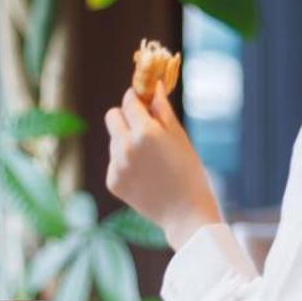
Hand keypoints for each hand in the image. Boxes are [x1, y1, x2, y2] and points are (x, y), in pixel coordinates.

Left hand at [104, 87, 221, 247]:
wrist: (185, 213)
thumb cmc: (189, 172)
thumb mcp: (179, 137)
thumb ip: (162, 110)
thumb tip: (154, 86)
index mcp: (145, 132)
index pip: (129, 101)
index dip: (136, 98)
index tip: (142, 100)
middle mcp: (125, 147)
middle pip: (112, 116)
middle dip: (125, 116)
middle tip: (142, 125)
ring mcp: (116, 165)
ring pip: (114, 140)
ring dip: (126, 141)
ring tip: (150, 158)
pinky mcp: (112, 181)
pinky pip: (114, 161)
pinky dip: (125, 163)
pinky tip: (144, 175)